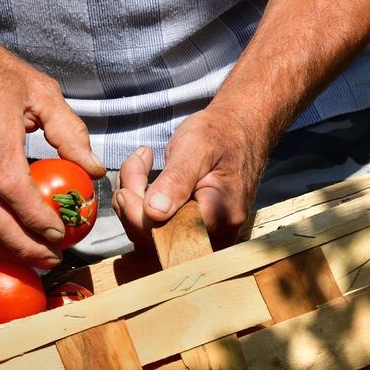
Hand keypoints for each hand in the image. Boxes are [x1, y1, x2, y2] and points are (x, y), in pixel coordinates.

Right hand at [0, 28, 104, 266]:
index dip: (35, 218)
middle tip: (50, 257)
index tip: (59, 234)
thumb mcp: (40, 89)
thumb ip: (70, 131)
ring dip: (2, 248)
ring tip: (32, 256)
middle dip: (22, 246)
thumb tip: (95, 172)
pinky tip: (8, 237)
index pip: (12, 186)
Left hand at [112, 103, 268, 249]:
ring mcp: (203, 237)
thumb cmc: (221, 133)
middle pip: (154, 238)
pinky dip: (139, 206)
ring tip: (139, 163)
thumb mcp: (196, 148)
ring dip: (132, 202)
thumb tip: (153, 212)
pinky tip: (141, 178)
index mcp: (220, 217)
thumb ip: (176, 180)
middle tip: (135, 162)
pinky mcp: (191, 231)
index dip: (137, 213)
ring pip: (149, 235)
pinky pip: (156, 229)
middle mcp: (214, 236)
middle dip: (132, 203)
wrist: (240, 131)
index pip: (166, 234)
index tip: (129, 181)